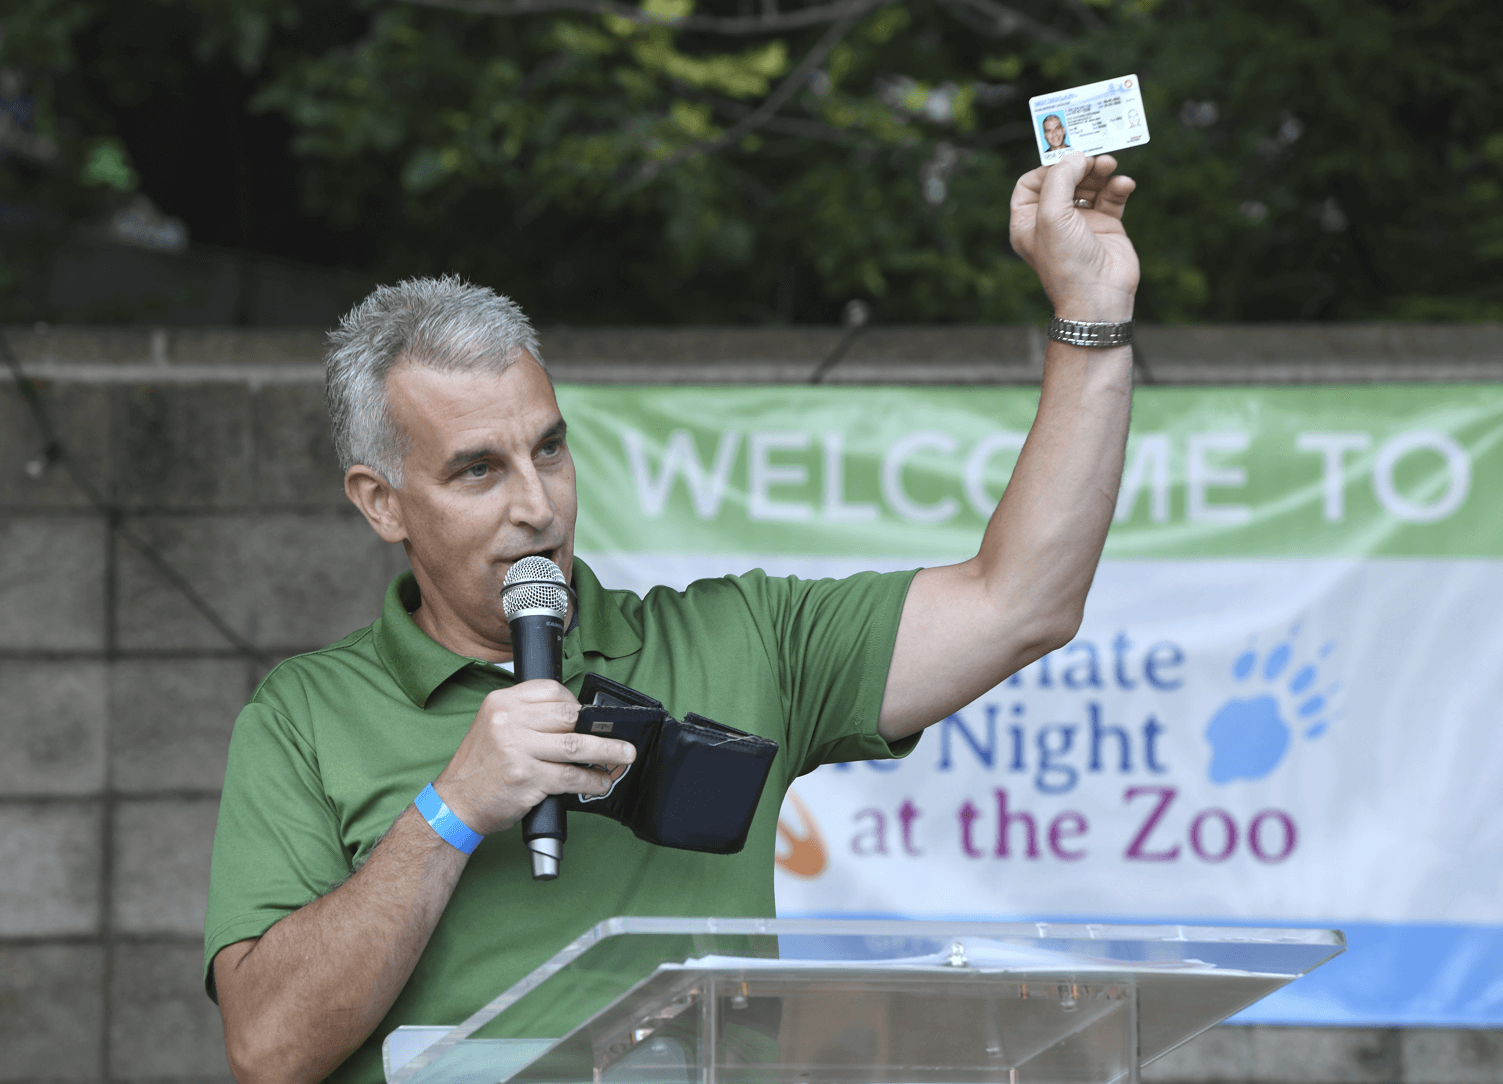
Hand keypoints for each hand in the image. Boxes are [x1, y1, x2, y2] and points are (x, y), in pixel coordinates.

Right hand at [434, 680, 634, 835]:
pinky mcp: (527, 779)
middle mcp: (508, 722)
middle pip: (569, 716)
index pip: (551, 690)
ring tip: (624, 755)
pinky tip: (600, 781)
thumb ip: (529, 718)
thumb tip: (576, 718)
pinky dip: (591, 780)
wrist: (455, 803)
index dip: (577, 703)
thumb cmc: (480, 767)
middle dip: (600, 726)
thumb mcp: (494, 726)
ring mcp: (518, 750)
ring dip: (608, 751)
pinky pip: (570, 776)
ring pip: (576, 745)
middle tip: (620, 735)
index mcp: (502, 703)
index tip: (591, 716)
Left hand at [1009, 154, 1138, 322]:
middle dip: (1079, 164)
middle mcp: (1053, 221)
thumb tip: (1076, 156)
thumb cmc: (1067, 262)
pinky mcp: (1107, 225)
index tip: (1065, 159)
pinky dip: (1118, 186)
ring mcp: (1081, 222)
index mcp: (1028, 221)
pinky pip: (1112, 196)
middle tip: (1094, 156)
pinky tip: (1124, 185)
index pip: (1030, 183)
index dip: (1046, 167)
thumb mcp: (1052, 216)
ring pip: (1089, 184)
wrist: (1099, 297)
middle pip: (1064, 178)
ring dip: (1100, 171)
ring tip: (1110, 165)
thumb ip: (1059, 179)